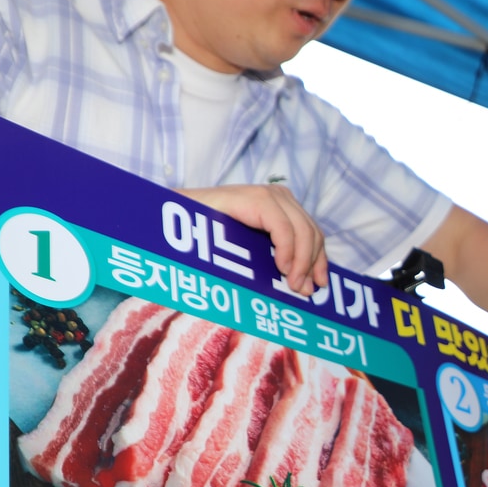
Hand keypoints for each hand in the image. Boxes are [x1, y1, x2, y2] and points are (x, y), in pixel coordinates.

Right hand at [179, 184, 327, 295]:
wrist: (168, 225)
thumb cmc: (205, 245)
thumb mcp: (248, 255)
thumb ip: (272, 262)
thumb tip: (306, 288)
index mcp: (278, 208)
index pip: (312, 232)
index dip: (319, 259)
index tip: (319, 285)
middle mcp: (276, 197)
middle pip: (312, 231)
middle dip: (312, 264)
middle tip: (305, 291)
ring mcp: (266, 195)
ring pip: (303, 230)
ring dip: (302, 261)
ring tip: (293, 285)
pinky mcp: (254, 199)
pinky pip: (283, 227)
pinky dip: (287, 249)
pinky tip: (282, 268)